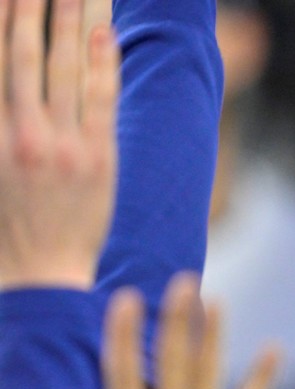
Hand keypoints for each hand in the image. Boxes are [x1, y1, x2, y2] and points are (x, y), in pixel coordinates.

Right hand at [0, 0, 119, 289]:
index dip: (0, 26)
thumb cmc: (4, 228)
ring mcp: (62, 147)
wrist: (39, 276)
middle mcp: (21, 136)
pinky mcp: (98, 161)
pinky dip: (102, 66)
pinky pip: (102, 103)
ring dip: (72, 24)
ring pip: (68, 72)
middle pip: (28, 58)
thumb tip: (5, 86)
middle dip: (33, 11)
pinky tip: (105, 35)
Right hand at [25, 273, 279, 388]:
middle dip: (176, 319)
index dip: (124, 332)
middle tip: (183, 282)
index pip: (121, 371)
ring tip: (216, 301)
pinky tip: (273, 347)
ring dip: (213, 336)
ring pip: (208, 374)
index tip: (126, 298)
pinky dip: (261, 377)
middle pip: (172, 361)